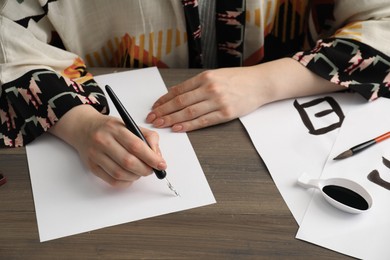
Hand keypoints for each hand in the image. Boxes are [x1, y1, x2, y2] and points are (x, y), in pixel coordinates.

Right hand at [49, 105, 166, 187]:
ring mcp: (95, 155)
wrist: (83, 128)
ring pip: (120, 173)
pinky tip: (130, 176)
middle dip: (145, 169)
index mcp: (115, 128)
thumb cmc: (110, 128)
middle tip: (151, 170)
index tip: (161, 164)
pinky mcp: (92, 167)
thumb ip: (147, 138)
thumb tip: (157, 156)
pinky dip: (125, 182)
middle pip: (128, 162)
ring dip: (135, 176)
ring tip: (140, 171)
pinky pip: (111, 181)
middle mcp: (103, 141)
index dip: (151, 158)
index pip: (136, 146)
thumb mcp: (130, 124)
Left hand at [146, 66, 266, 131]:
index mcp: (205, 77)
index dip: (164, 100)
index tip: (154, 107)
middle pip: (180, 102)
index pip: (178, 90)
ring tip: (160, 124)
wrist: (259, 83)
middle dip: (163, 111)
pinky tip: (178, 128)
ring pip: (188, 112)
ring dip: (172, 119)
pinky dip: (188, 126)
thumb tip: (176, 93)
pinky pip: (203, 121)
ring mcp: (218, 101)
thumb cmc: (237, 79)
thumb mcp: (215, 75)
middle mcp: (209, 88)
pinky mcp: (225, 113)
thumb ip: (197, 84)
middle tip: (152, 118)